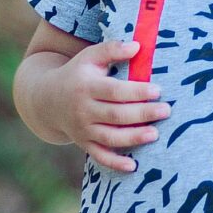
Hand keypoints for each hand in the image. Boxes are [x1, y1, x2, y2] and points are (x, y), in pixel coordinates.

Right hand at [50, 38, 170, 175]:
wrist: (47, 99)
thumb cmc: (77, 74)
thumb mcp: (89, 57)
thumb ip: (111, 49)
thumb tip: (137, 46)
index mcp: (86, 86)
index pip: (114, 91)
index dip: (136, 91)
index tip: (157, 90)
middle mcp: (83, 110)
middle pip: (116, 115)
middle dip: (142, 114)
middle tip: (166, 110)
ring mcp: (83, 129)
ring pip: (110, 137)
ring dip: (133, 138)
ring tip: (155, 134)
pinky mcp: (84, 143)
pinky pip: (99, 156)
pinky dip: (115, 163)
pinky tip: (133, 166)